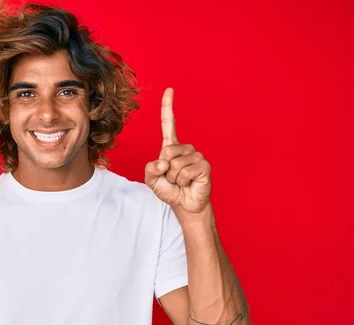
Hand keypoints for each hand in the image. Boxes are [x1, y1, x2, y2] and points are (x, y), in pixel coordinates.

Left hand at [145, 88, 211, 214]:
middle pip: (166, 151)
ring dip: (173, 178)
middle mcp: (184, 148)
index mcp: (171, 147)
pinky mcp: (204, 165)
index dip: (168, 107)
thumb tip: (163, 162)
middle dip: (164, 170)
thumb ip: (150, 169)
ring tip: (180, 182)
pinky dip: (182, 181)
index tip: (169, 89)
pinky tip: (189, 183)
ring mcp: (196, 156)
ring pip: (175, 164)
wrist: (185, 204)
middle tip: (172, 178)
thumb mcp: (152, 180)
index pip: (168, 124)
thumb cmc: (170, 190)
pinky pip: (185, 172)